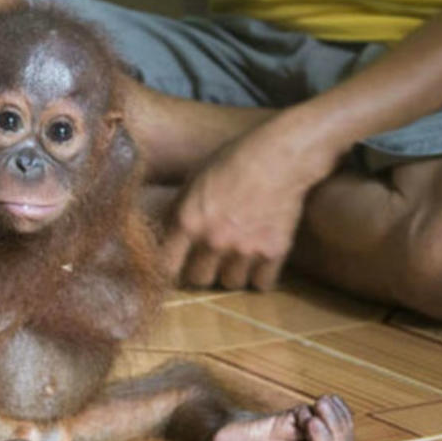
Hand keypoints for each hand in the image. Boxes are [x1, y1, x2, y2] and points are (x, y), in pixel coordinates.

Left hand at [162, 121, 330, 290]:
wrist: (280, 156)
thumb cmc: (232, 161)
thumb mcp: (193, 180)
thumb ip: (176, 212)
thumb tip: (160, 238)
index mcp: (187, 221)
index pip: (166, 268)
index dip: (171, 270)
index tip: (178, 267)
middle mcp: (213, 240)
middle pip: (199, 280)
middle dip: (203, 270)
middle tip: (211, 257)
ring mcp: (245, 249)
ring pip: (230, 284)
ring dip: (232, 273)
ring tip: (237, 253)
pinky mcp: (274, 252)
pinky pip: (261, 284)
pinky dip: (260, 275)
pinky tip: (259, 257)